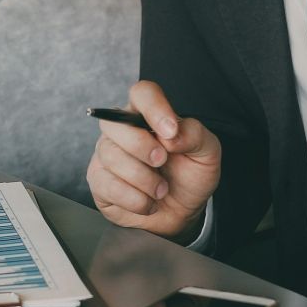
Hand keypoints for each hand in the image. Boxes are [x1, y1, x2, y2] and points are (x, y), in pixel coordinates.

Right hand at [85, 80, 219, 240]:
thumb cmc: (190, 176)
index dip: (154, 108)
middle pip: (115, 124)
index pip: (143, 94)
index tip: (170, 131)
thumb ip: (195, 135)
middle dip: (141, 146)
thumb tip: (172, 135)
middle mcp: (123, 130)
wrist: (181, 212)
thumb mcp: (206, 153)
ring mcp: (107, 155)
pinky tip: (148, 202)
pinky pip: (107, 185)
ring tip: (161, 189)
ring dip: (143, 178)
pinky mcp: (99, 181)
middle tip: (162, 161)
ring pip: (111, 156)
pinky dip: (134, 198)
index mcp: (149, 115)